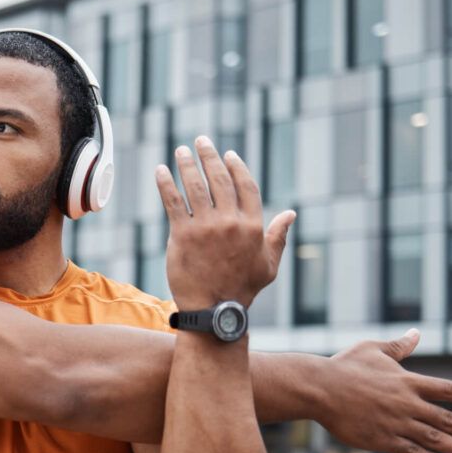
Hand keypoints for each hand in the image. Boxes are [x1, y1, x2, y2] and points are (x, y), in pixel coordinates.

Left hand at [155, 136, 295, 309]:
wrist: (214, 311)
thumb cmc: (242, 289)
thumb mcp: (269, 265)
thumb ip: (278, 236)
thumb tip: (290, 214)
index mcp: (252, 226)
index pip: (245, 185)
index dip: (236, 166)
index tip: (227, 154)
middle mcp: (230, 222)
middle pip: (219, 179)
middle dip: (209, 156)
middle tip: (201, 141)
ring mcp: (205, 228)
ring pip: (195, 186)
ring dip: (187, 164)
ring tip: (181, 151)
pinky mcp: (182, 236)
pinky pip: (173, 203)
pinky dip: (166, 184)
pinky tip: (161, 170)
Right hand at [317, 329, 451, 452]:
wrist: (318, 388)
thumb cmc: (343, 366)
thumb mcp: (373, 349)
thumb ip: (399, 346)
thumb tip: (416, 333)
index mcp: (407, 381)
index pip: (449, 390)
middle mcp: (407, 403)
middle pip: (449, 420)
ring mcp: (395, 423)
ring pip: (435, 440)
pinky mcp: (381, 440)